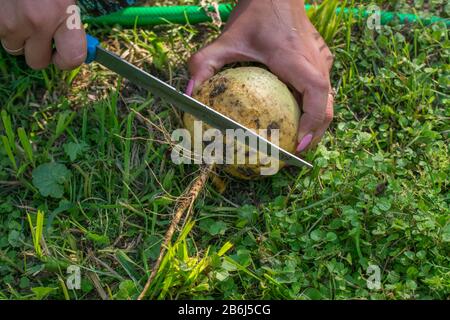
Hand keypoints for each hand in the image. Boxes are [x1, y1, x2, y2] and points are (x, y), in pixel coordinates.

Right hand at [0, 0, 85, 69]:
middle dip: (39, 52)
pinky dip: (6, 27)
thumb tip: (75, 46)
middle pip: (37, 62)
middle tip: (42, 34)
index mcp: (64, 14)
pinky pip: (1, 35)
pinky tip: (12, 10)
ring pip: (15, 49)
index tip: (63, 54)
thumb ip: (70, 24)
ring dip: (20, 38)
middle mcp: (38, 22)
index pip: (73, 58)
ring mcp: (13, 22)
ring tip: (24, 16)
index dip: (67, 61)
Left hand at [187, 0, 333, 151]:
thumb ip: (205, 64)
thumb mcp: (226, 38)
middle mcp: (316, 61)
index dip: (313, 124)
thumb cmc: (255, 12)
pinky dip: (313, 106)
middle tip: (295, 152)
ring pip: (328, 98)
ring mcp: (322, 59)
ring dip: (316, 122)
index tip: (299, 145)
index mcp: (296, 59)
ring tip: (298, 140)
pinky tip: (295, 115)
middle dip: (316, 133)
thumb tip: (190, 94)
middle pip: (328, 105)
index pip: (316, 95)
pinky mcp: (321, 57)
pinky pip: (322, 87)